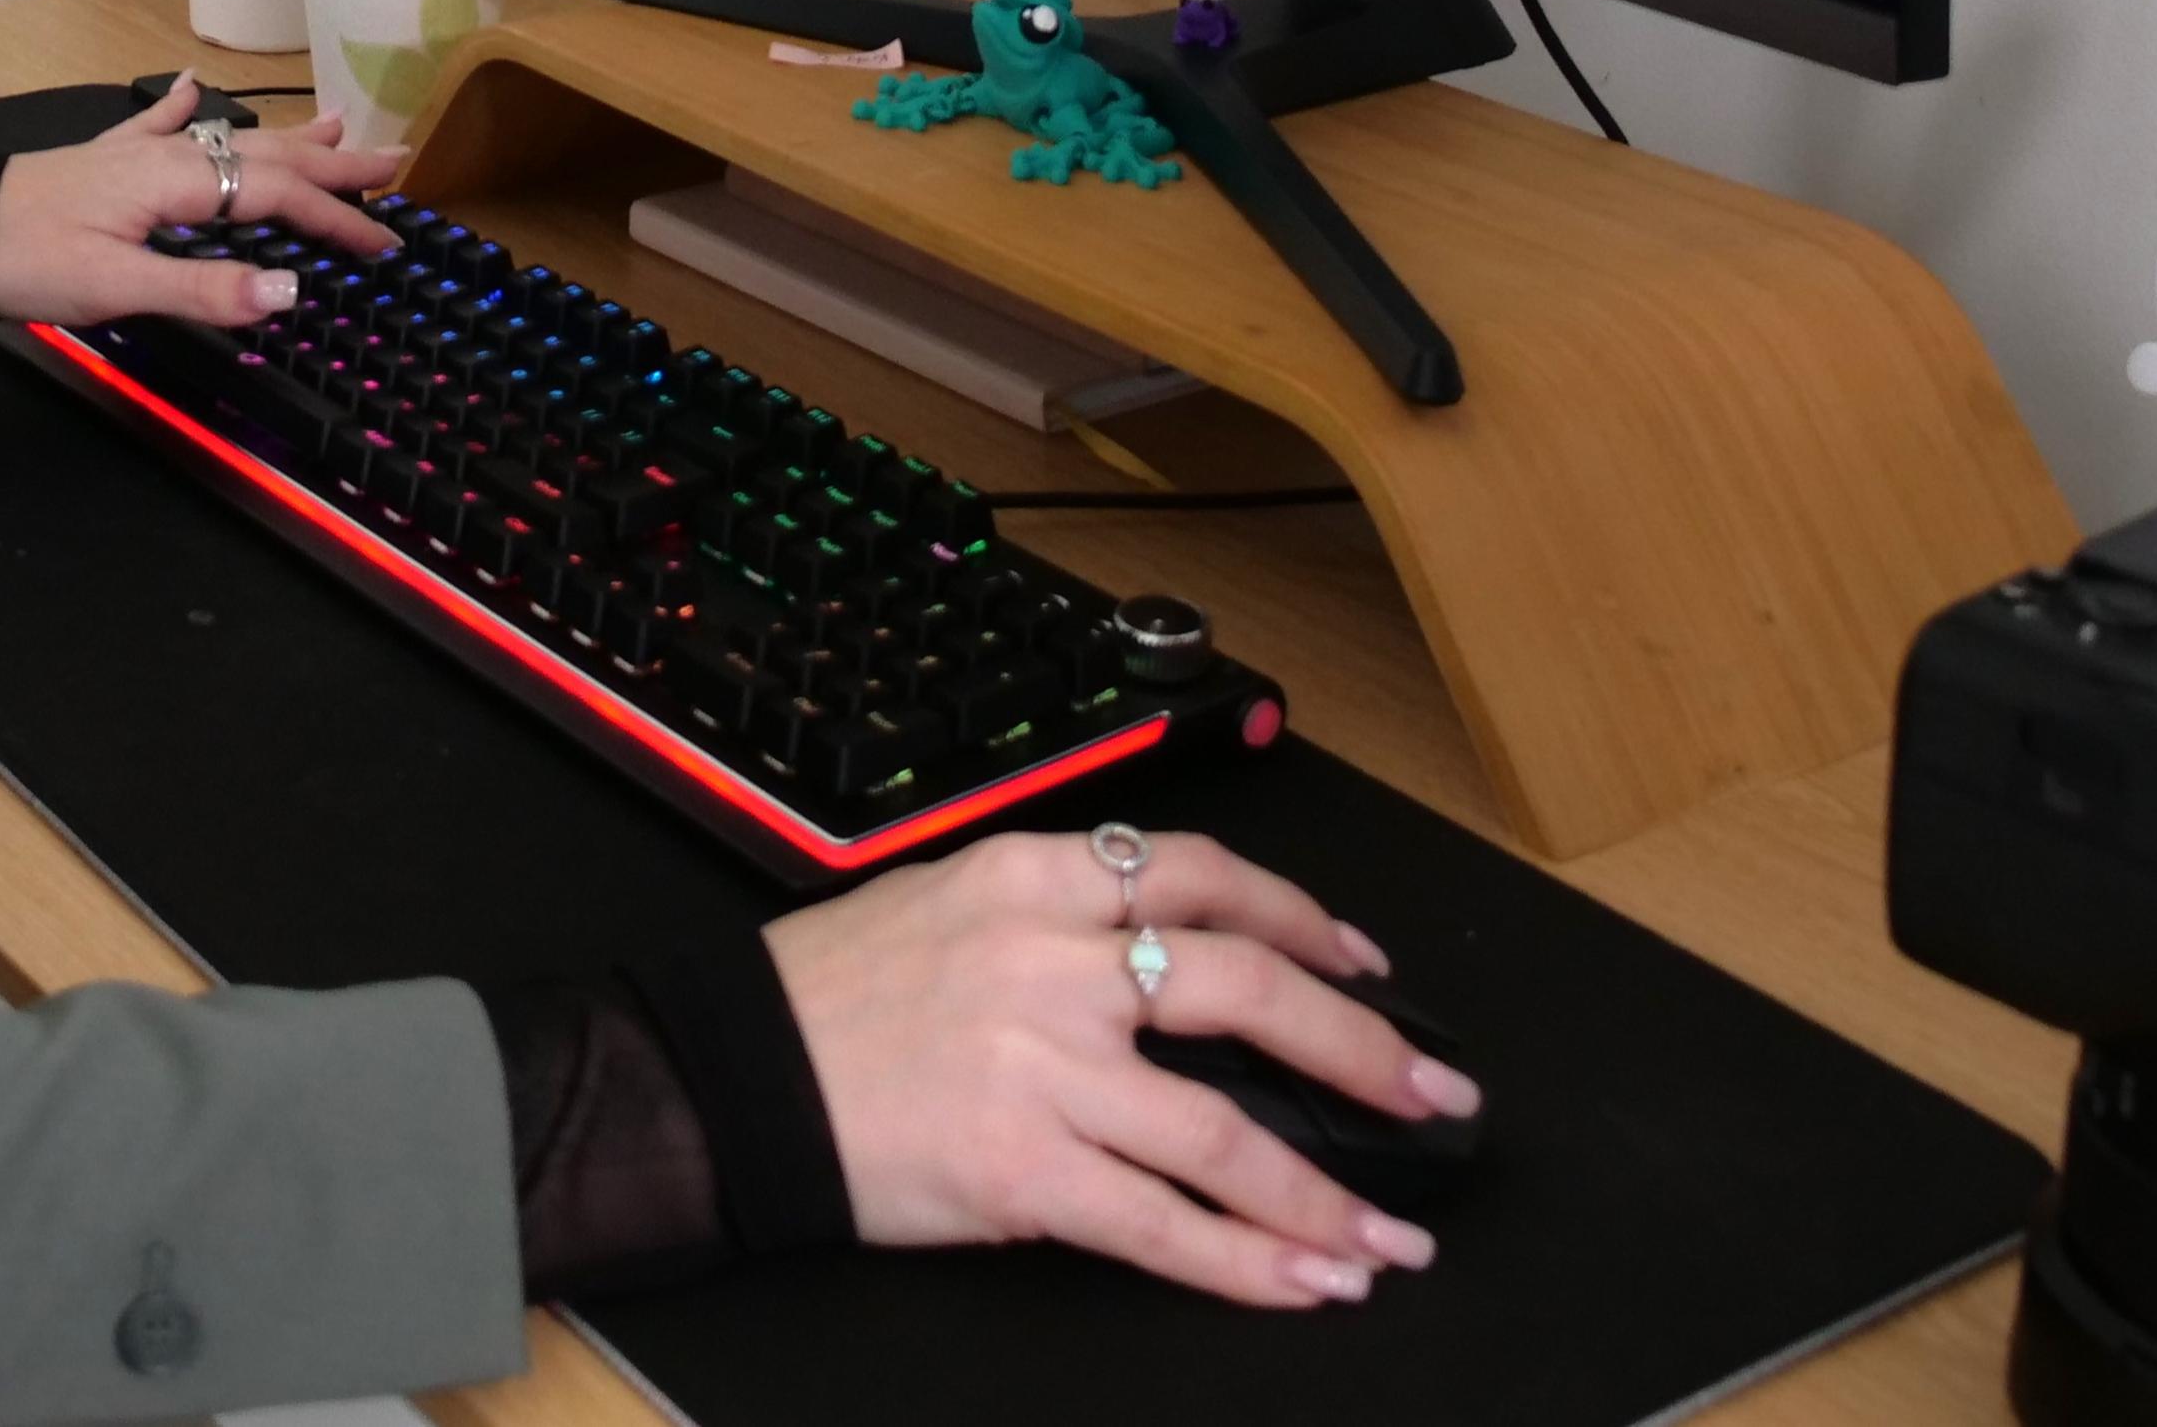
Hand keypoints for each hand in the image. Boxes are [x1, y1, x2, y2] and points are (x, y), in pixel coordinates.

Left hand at [0, 76, 400, 329]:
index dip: (336, 221)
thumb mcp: (117, 288)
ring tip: (334, 123)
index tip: (386, 243)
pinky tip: (196, 87)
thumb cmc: (26, 262)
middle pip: (266, 157)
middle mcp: (163, 158)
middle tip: (395, 161)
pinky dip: (187, 110)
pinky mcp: (103, 163)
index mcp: (175, 183)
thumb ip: (204, 290)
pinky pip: (160, 128)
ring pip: (228, 140)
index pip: (277, 197)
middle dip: (333, 164)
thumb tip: (291, 290)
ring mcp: (132, 155)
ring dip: (285, 136)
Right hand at [766, 829, 1465, 1307]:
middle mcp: (1048, 964)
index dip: (1305, 917)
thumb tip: (1180, 956)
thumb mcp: (945, 903)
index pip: (1204, 876)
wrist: (726, 1080)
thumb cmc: (828, 997)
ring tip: (1389, 1239)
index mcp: (1031, 880)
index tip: (1363, 959)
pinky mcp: (1019, 1173)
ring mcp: (1039, 1071)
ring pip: (1223, 1133)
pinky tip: (1304, 1280)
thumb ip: (1061, 917)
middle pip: (1247, 987)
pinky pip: (1163, 1224)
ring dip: (1325, 1197)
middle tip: (1429, 1093)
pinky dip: (1248, 1261)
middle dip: (1361, 1049)